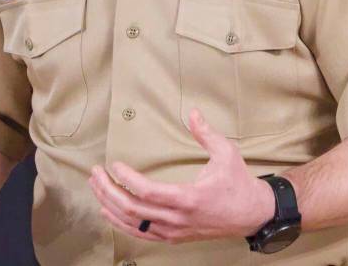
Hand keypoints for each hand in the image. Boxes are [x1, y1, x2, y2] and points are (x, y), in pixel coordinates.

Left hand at [87, 108, 273, 243]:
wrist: (252, 214)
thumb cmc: (238, 183)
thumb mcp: (226, 153)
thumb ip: (206, 133)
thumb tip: (192, 112)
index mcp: (189, 198)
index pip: (148, 192)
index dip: (127, 179)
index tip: (114, 164)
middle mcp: (178, 218)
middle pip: (133, 209)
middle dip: (109, 190)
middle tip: (95, 173)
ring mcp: (175, 231)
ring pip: (133, 224)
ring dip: (110, 206)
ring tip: (96, 187)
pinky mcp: (174, 236)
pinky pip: (142, 234)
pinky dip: (121, 223)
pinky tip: (108, 211)